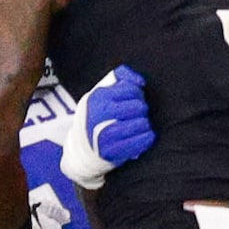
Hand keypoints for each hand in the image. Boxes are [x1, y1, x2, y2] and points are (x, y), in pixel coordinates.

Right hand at [61, 64, 153, 188]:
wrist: (82, 146)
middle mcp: (100, 113)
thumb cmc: (97, 114)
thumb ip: (120, 77)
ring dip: (145, 124)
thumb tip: (141, 82)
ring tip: (138, 125)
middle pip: (139, 106)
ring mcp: (106, 133)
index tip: (133, 99)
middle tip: (135, 114)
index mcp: (98, 97)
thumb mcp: (101, 92)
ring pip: (142, 123)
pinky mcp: (113, 151)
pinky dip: (147, 137)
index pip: (132, 89)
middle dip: (141, 109)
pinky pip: (142, 141)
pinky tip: (145, 135)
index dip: (137, 93)